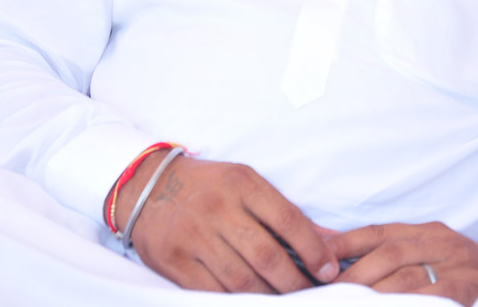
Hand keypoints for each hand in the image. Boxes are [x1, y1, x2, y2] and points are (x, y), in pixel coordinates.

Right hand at [114, 154, 338, 292]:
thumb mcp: (245, 182)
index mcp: (242, 184)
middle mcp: (219, 208)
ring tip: (287, 304)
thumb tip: (328, 239)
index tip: (330, 270)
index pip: (287, 219)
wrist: (147, 186)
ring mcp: (195, 236)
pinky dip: (235, 304)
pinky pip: (211, 292)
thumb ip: (284, 212)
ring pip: (241, 280)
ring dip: (269, 299)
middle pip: (266, 255)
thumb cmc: (208, 186)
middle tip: (313, 296)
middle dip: (295, 282)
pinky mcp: (175, 262)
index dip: (313, 249)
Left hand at [331, 221, 477, 304]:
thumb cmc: (470, 277)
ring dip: (372, 294)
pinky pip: (427, 299)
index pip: (379, 232)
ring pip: (404, 278)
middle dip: (354, 274)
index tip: (319, 256)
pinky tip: (384, 306)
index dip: (346, 242)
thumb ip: (399, 256)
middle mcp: (442, 244)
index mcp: (430, 233)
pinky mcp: (465, 292)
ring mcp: (457, 268)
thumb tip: (345, 256)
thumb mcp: (437, 256)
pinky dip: (404, 304)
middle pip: (388, 254)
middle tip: (326, 292)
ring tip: (346, 302)